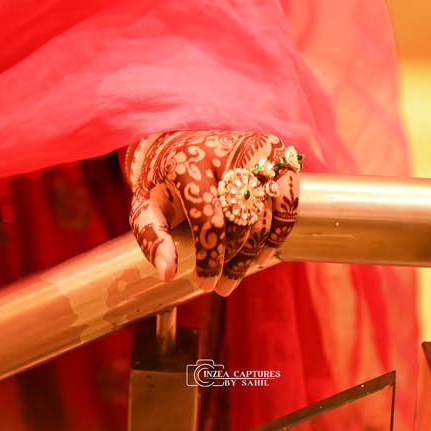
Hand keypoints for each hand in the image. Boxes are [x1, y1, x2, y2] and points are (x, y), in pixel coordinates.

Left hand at [125, 128, 301, 296]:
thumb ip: (151, 238)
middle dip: (233, 262)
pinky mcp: (277, 154)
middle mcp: (227, 151)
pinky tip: (260, 256)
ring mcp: (257, 151)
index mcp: (189, 163)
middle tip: (222, 287)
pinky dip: (277, 235)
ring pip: (265, 217)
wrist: (179, 143)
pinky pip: (287, 204)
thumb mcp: (143, 206)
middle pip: (241, 221)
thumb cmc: (160, 181)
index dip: (211, 259)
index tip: (206, 285)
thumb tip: (167, 274)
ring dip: (253, 254)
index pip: (209, 221)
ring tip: (236, 276)